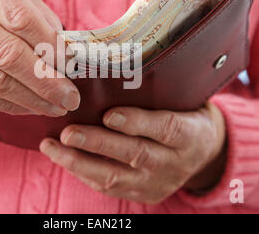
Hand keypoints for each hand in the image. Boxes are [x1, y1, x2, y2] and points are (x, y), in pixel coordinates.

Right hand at [0, 0, 79, 115]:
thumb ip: (38, 15)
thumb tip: (66, 54)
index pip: (20, 18)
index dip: (51, 46)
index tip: (74, 63)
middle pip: (6, 54)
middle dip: (46, 81)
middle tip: (71, 98)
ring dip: (32, 100)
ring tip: (57, 107)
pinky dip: (11, 105)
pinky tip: (32, 106)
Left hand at [40, 102, 226, 203]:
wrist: (205, 154)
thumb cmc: (185, 116)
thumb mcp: (183, 102)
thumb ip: (155, 92)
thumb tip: (110, 65)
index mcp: (190, 135)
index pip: (165, 128)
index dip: (136, 122)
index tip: (108, 114)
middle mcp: (174, 163)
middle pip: (135, 154)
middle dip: (98, 144)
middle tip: (68, 132)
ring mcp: (157, 183)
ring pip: (116, 177)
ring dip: (80, 163)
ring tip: (53, 147)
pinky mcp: (143, 194)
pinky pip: (109, 188)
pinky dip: (83, 172)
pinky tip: (63, 157)